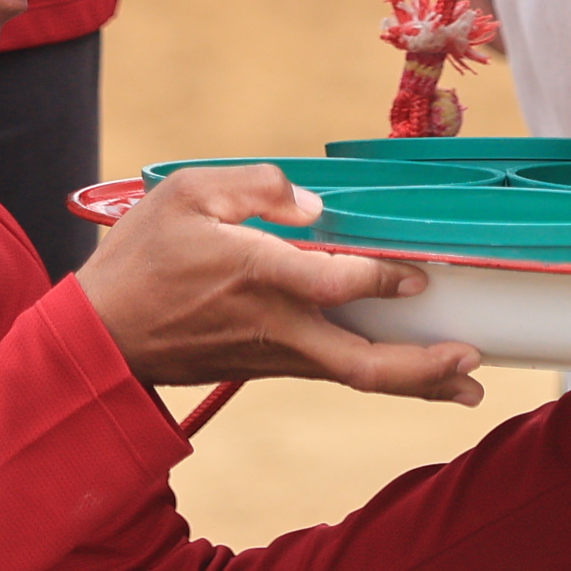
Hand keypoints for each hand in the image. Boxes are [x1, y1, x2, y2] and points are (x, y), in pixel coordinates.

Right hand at [78, 166, 485, 404]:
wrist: (96, 340)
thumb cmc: (139, 259)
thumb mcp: (189, 192)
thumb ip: (258, 185)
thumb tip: (315, 205)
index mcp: (258, 275)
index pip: (338, 283)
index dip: (385, 277)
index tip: (420, 273)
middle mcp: (275, 327)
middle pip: (363, 364)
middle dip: (424, 369)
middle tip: (474, 363)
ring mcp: (272, 356)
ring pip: (355, 376)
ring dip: (413, 382)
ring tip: (467, 385)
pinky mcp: (266, 367)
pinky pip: (333, 372)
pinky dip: (377, 374)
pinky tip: (407, 372)